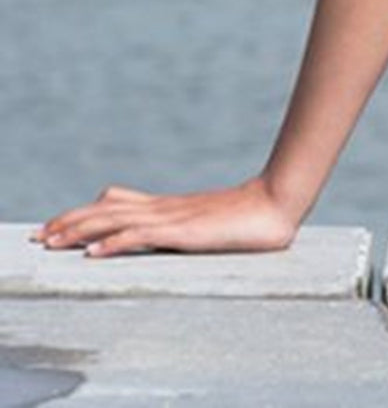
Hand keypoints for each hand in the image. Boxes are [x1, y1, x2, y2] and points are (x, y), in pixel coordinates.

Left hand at [29, 175, 299, 258]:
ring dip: (80, 231)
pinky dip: (114, 243)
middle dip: (70, 223)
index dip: (82, 213)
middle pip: (106, 211)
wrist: (276, 205)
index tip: (53, 226)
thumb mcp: (205, 221)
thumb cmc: (245, 216)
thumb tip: (164, 226)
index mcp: (167, 208)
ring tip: (52, 242)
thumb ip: (182, 222)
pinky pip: (141, 237)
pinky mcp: (183, 231)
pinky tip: (94, 253)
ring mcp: (173, 217)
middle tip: (40, 235)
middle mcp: (164, 208)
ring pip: (116, 220)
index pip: (115, 204)